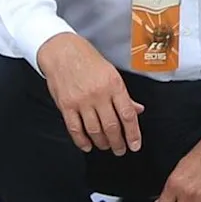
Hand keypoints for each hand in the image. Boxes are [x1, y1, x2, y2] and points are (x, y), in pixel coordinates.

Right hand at [42, 34, 141, 152]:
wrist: (62, 52)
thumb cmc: (88, 61)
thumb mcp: (112, 73)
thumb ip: (124, 95)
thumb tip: (138, 110)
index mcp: (114, 85)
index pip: (127, 115)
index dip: (133, 134)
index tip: (135, 145)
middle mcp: (99, 94)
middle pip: (112, 126)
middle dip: (118, 143)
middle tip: (120, 150)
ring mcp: (81, 100)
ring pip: (94, 130)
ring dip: (102, 143)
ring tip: (105, 146)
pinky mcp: (66, 105)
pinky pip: (75, 129)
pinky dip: (82, 141)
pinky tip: (87, 145)